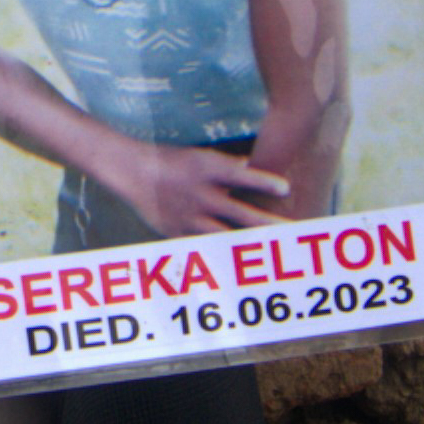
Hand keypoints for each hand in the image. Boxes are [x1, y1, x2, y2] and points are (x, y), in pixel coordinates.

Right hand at [96, 137, 296, 236]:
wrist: (132, 173)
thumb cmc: (170, 161)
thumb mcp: (200, 156)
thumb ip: (227, 165)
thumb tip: (250, 165)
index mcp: (207, 170)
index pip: (242, 176)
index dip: (264, 183)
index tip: (286, 189)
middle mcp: (202, 195)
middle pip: (242, 214)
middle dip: (269, 224)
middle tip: (292, 230)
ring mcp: (191, 217)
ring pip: (227, 237)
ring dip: (250, 245)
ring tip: (272, 254)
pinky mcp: (181, 233)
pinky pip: (206, 248)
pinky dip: (223, 256)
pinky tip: (239, 267)